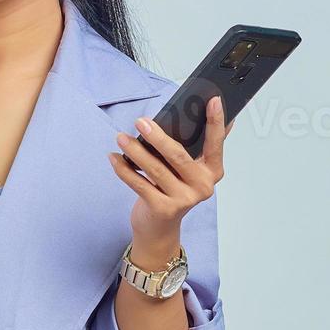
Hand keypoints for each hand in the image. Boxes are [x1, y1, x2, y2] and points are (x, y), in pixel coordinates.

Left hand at [108, 95, 229, 242]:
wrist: (159, 229)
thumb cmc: (171, 191)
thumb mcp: (186, 170)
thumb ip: (190, 147)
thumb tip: (189, 113)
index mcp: (212, 172)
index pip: (216, 143)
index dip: (216, 122)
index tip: (214, 100)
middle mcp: (202, 186)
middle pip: (178, 155)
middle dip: (157, 136)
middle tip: (140, 121)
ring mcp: (184, 199)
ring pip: (155, 169)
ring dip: (135, 151)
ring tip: (121, 137)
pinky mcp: (163, 209)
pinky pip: (139, 184)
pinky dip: (124, 170)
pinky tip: (114, 158)